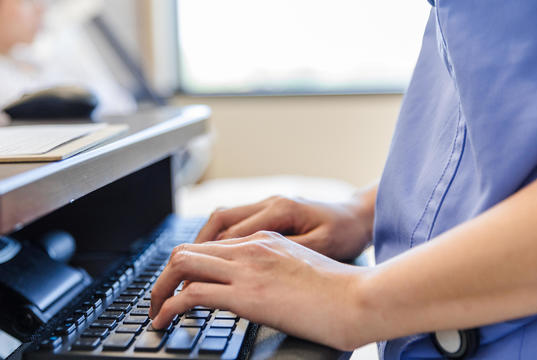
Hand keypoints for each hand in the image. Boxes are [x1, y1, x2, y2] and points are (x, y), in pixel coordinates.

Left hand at [148, 231, 369, 350]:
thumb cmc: (341, 290)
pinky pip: (191, 294)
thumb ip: (275, 270)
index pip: (209, 245)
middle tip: (157, 301)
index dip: (186, 266)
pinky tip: (165, 322)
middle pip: (187, 250)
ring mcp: (247, 268)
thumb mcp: (302, 269)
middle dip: (163, 277)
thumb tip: (261, 291)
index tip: (177, 286)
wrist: (362, 297)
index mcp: (263, 240)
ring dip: (159, 290)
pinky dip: (168, 307)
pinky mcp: (247, 294)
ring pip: (181, 265)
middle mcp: (250, 247)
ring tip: (155, 314)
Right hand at [194, 192, 374, 260]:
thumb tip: (253, 268)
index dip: (209, 258)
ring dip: (203, 241)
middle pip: (219, 221)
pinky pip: (234, 222)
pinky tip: (213, 256)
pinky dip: (218, 238)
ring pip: (222, 219)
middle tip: (178, 274)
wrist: (359, 216)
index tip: (192, 280)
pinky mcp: (269, 212)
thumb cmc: (345, 233)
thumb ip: (288, 254)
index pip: (232, 235)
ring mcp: (267, 204)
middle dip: (195, 248)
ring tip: (188, 266)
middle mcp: (269, 203)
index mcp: (280, 210)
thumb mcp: (322, 247)